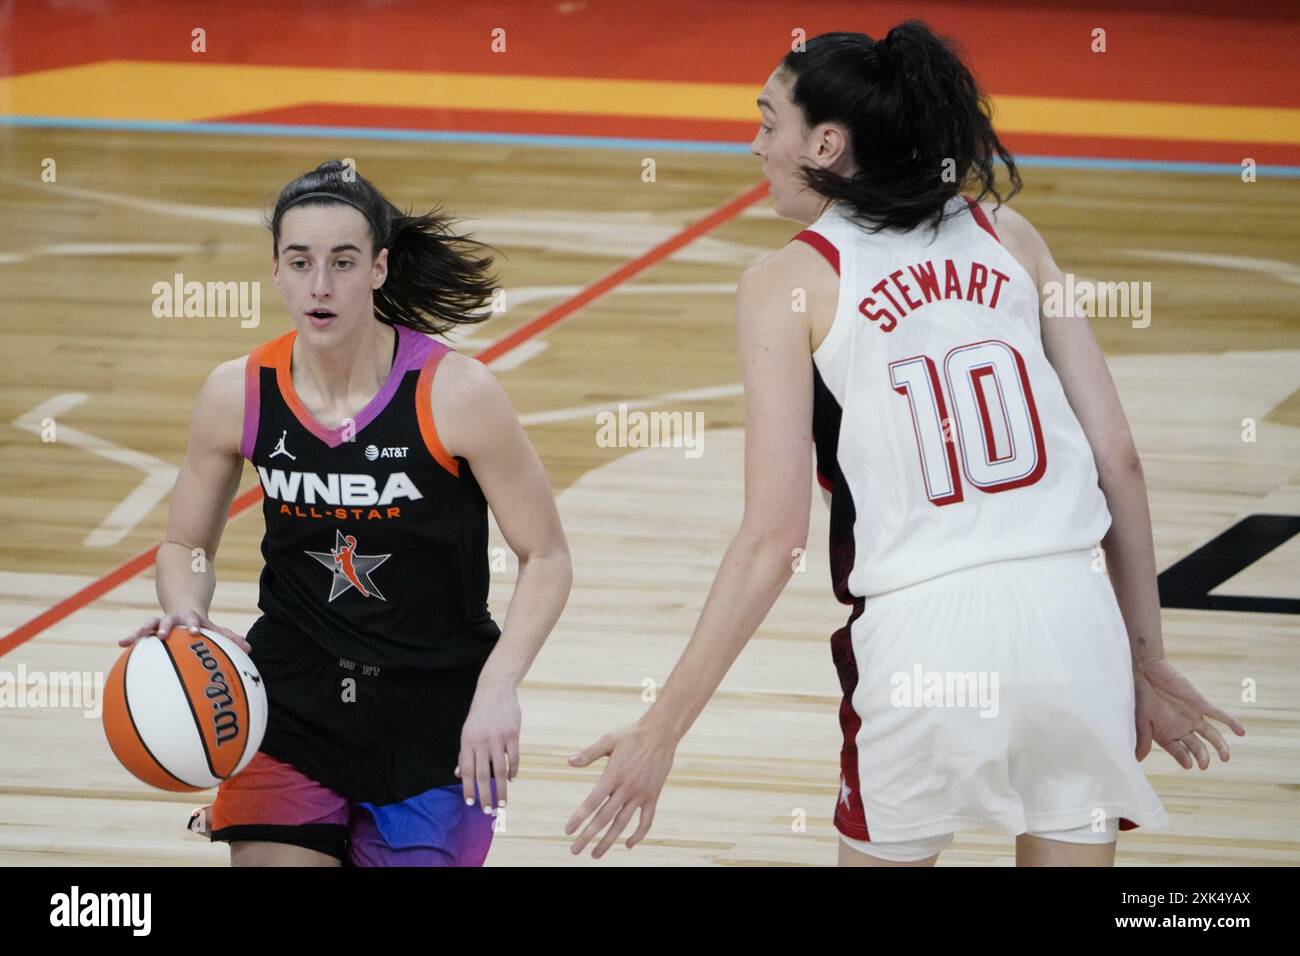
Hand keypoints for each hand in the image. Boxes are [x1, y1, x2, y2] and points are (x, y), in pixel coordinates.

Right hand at [119, 611, 249, 653]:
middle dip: (166, 626)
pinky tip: (120, 643)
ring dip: (145, 629)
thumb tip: (249, 649)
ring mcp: (162, 620)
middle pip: (170, 620)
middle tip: (163, 634)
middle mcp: (176, 618)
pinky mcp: (152, 626)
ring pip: (152, 623)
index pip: (195, 622)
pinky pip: (140, 632)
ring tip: (135, 637)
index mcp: (192, 620)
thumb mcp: (213, 627)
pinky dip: (132, 637)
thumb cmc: (199, 621)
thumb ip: (229, 638)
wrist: (183, 599)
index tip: (194, 633)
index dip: (194, 626)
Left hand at [456, 678, 519, 814]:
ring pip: (500, 770)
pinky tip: (512, 779)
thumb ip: (465, 754)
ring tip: (503, 802)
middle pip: (484, 774)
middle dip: (485, 795)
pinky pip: (513, 757)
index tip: (471, 803)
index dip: (468, 788)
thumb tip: (460, 775)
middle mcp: (482, 742)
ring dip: (501, 788)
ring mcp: (498, 738)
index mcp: (468, 742)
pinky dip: (513, 771)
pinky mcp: (513, 734)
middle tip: (488, 810)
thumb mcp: (467, 732)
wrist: (495, 690)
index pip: (467, 771)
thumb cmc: (480, 714)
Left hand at [565, 721, 675, 858]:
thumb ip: (589, 753)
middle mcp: (627, 788)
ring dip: (608, 841)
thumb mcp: (608, 740)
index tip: (567, 831)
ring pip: (623, 824)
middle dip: (588, 836)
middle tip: (575, 851)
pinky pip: (646, 821)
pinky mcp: (653, 796)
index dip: (579, 818)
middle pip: (604, 818)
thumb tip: (569, 762)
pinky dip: (638, 835)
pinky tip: (628, 844)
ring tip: (595, 855)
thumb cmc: (631, 734)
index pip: (592, 802)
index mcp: (613, 775)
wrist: (661, 732)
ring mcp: (641, 794)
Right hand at [1134, 657, 1245, 768]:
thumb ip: (1143, 737)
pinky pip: (1218, 714)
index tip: (1189, 765)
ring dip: (1219, 745)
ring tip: (1225, 757)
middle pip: (1197, 747)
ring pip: (1210, 734)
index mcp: (1166, 734)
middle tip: (1204, 765)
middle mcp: (1182, 728)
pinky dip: (1230, 722)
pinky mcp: (1199, 703)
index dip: (1185, 759)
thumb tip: (1137, 759)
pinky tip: (1241, 732)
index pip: (1179, 752)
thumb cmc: (1139, 696)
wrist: (1145, 672)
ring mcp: (1192, 716)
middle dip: (1202, 756)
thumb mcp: (1139, 718)